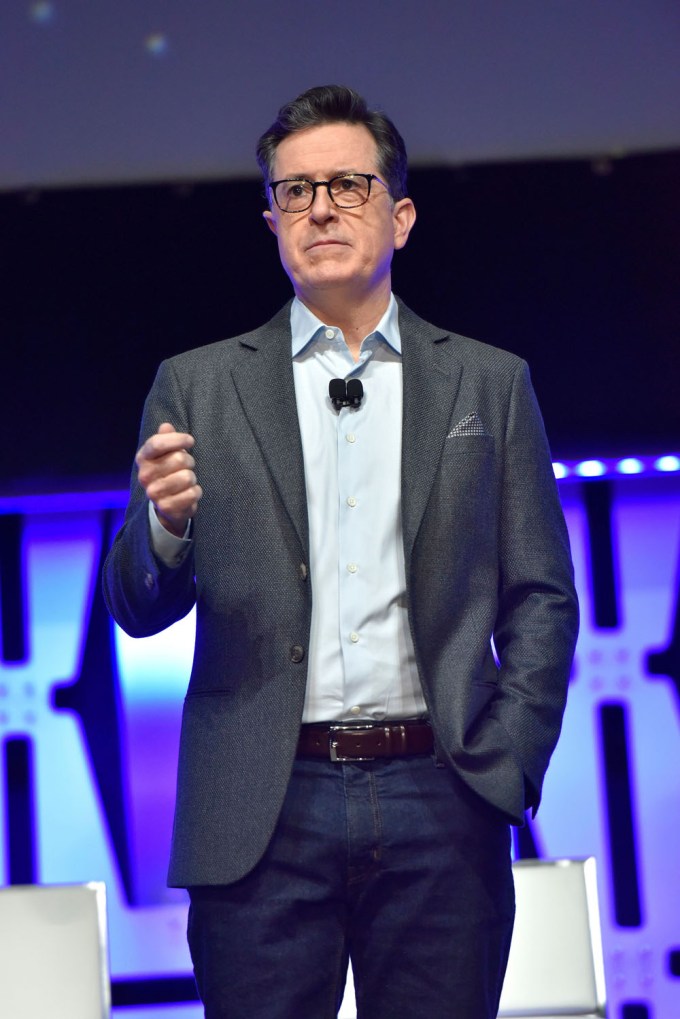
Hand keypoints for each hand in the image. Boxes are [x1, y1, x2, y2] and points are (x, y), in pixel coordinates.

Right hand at [136, 422, 201, 536]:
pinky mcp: (166, 507)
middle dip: (189, 461)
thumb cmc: (168, 472)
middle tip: (187, 467)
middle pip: (179, 459)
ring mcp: (154, 493)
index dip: (178, 439)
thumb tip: (166, 426)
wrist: (166, 505)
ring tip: (186, 482)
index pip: (158, 443)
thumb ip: (166, 439)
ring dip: (192, 478)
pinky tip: (188, 493)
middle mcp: (144, 476)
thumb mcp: (165, 454)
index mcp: (143, 458)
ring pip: (187, 477)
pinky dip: (196, 492)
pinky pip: (192, 493)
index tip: (190, 441)